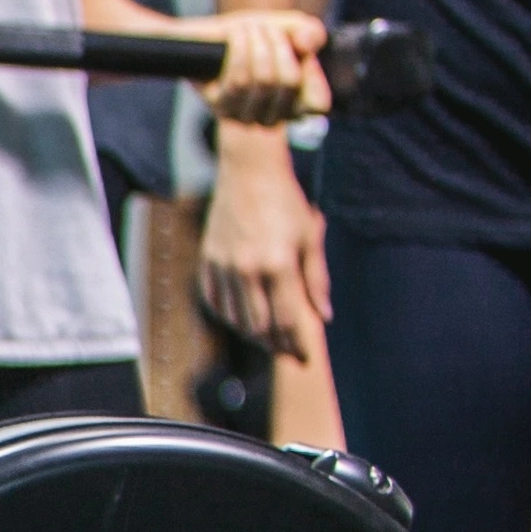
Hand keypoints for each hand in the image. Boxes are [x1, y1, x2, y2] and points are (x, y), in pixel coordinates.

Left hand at [195, 8, 329, 127]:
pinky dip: (239, 50)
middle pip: (288, 82)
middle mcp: (275, 116)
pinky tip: (235, 35)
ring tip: (250, 28)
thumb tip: (307, 45)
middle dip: (278, 45)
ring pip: (262, 80)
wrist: (216, 36)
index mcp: (299, 104)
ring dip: (256, 45)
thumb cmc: (261, 36)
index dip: (312, 73)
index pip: (318, 104)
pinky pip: (237, 80)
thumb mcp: (294, 29)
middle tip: (266, 27)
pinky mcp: (221, 109)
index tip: (301, 48)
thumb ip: (311, 34)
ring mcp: (247, 116)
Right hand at [195, 144, 330, 366]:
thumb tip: (324, 315)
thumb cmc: (285, 202)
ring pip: (234, 318)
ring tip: (268, 338)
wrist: (248, 173)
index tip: (305, 357)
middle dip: (275, 345)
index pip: (287, 319)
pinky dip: (228, 316)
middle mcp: (246, 270)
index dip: (297, 343)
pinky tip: (241, 319)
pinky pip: (214, 302)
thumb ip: (316, 280)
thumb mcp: (310, 237)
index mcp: (278, 263)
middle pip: (259, 326)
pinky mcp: (207, 261)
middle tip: (288, 352)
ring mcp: (222, 267)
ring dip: (253, 334)